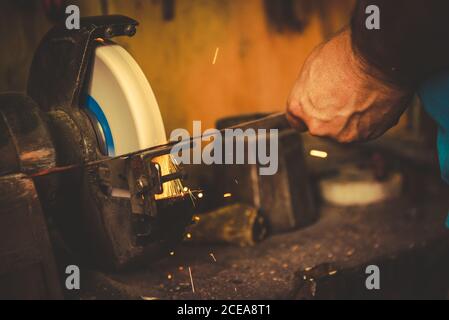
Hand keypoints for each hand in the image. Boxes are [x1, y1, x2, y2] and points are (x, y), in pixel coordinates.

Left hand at [287, 29, 411, 142]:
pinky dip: (370, 119)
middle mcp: (317, 126)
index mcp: (299, 107)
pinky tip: (374, 100)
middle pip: (322, 126)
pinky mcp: (366, 135)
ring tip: (362, 95)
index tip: (316, 109)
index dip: (308, 113)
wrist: (379, 58)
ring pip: (345, 130)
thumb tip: (313, 90)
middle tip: (345, 95)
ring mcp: (342, 134)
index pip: (296, 121)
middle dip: (331, 115)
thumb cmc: (346, 55)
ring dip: (352, 118)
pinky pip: (366, 129)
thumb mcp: (313, 64)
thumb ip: (309, 87)